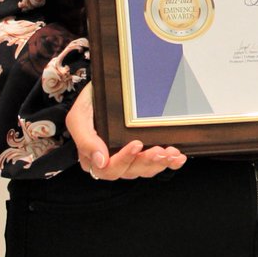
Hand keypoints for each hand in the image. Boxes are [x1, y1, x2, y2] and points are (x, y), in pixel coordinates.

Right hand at [67, 83, 186, 180]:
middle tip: (159, 151)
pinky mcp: (143, 150)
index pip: (108, 169)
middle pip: (130, 171)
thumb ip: (85, 140)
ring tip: (171, 153)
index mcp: (93, 157)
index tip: (137, 143)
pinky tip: (178, 158)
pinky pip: (156, 163)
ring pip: (144, 169)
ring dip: (160, 163)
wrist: (105, 85)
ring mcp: (129, 156)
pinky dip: (169, 163)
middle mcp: (111, 160)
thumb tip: (100, 161)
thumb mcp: (79, 117)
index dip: (124, 160)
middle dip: (146, 162)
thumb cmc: (90, 101)